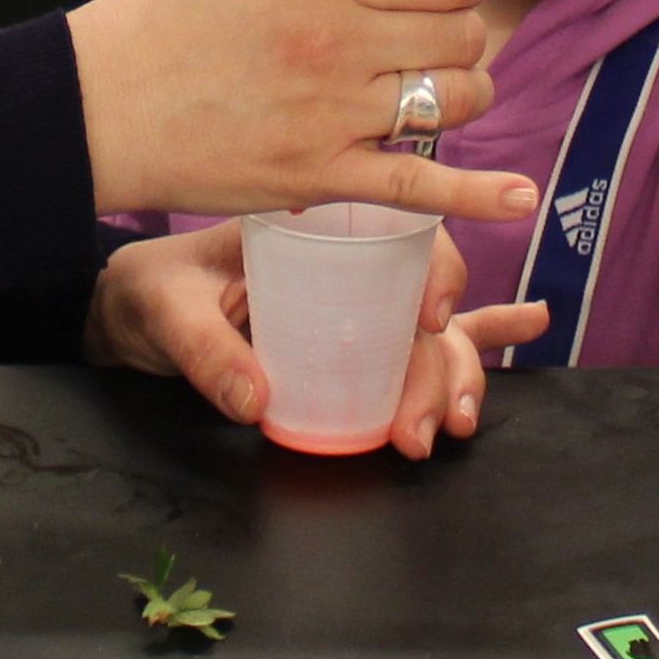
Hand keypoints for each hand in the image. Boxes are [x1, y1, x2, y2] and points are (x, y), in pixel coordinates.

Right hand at [65, 0, 538, 225]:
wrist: (98, 106)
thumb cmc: (168, 21)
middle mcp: (335, 37)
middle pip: (461, 31)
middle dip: (460, 33)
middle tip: (429, 39)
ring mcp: (331, 111)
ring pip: (456, 98)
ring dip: (461, 92)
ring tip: (431, 89)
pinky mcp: (319, 177)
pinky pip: (422, 184)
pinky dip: (481, 195)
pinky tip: (520, 198)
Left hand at [88, 223, 548, 458]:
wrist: (129, 312)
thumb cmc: (150, 292)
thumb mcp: (164, 309)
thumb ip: (205, 350)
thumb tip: (258, 399)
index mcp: (313, 231)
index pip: (397, 238)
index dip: (431, 273)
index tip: (430, 322)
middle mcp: (347, 263)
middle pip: (425, 303)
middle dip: (443, 365)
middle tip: (429, 426)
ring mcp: (354, 303)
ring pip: (433, 334)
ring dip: (455, 378)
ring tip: (450, 428)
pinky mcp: (350, 341)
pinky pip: (420, 342)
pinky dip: (474, 337)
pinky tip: (530, 329)